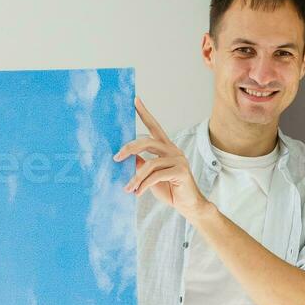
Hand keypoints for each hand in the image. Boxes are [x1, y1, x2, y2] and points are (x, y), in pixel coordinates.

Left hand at [115, 97, 209, 219]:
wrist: (188, 205)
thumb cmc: (170, 189)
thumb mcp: (151, 175)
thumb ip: (142, 164)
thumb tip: (128, 156)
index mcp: (166, 147)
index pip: (154, 126)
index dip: (144, 113)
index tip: (134, 99)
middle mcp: (173, 150)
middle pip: (147, 141)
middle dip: (129, 148)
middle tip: (116, 158)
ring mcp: (178, 159)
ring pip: (150, 163)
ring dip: (136, 177)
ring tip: (128, 188)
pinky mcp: (181, 171)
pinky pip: (156, 175)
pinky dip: (144, 185)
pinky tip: (138, 193)